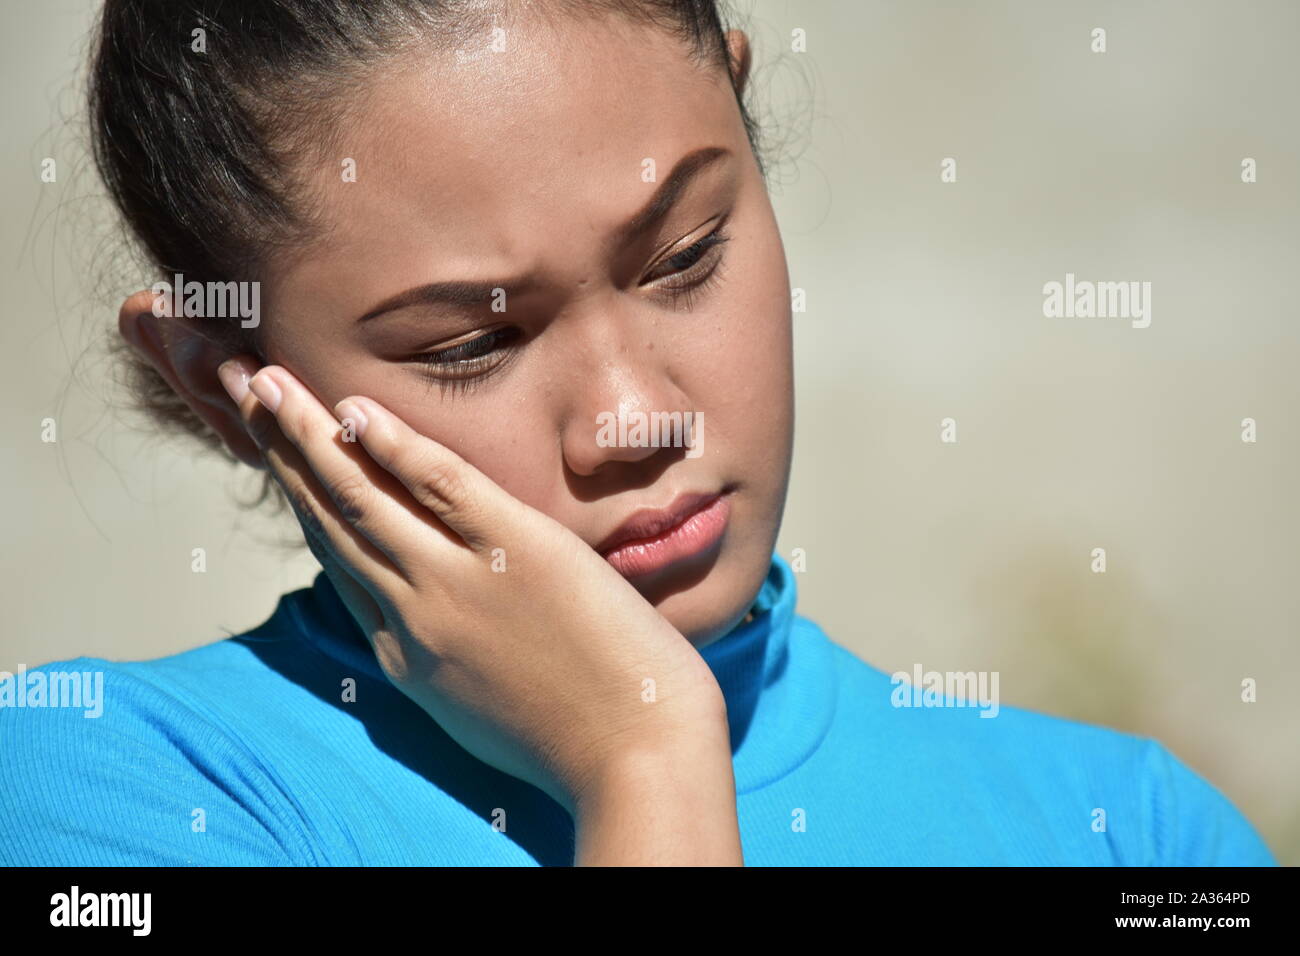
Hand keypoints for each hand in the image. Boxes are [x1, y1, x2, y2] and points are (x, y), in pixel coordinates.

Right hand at [216, 356, 733, 823]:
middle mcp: (412, 615)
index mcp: (404, 655)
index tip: (281, 455)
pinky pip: (440, 485)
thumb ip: (442, 655)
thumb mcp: (478, 707)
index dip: (302, 501)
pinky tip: (352, 407)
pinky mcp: (516, 549)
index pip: (339, 563)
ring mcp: (458, 582)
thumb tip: (430, 614)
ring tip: (265, 377)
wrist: (637, 758)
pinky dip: (393, 445)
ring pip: (362, 497)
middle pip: (330, 519)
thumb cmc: (574, 738)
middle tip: (243, 387)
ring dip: (306, 433)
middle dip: (280, 450)